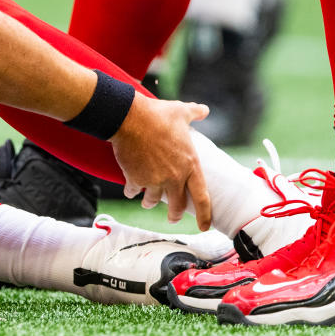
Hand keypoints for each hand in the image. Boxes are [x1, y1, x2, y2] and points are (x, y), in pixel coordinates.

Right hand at [109, 95, 212, 230]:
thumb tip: (204, 109)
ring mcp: (154, 180)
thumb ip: (195, 113)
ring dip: (149, 202)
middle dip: (174, 215)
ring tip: (147, 202)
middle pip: (177, 206)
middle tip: (173, 218)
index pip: (201, 197)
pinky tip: (129, 190)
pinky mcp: (135, 179)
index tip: (204, 226)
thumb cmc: (157, 115)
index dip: (205, 215)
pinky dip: (131, 191)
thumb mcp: (181, 112)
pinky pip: (133, 191)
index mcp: (190, 165)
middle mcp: (174, 177)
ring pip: (152, 200)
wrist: (129, 118)